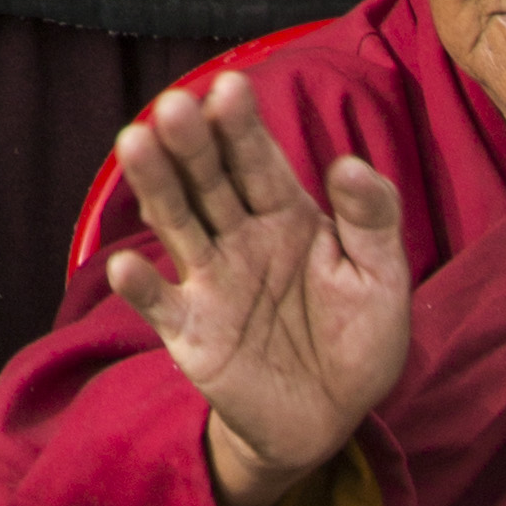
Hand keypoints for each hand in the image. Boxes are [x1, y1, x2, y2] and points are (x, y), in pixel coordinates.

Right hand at [106, 68, 410, 505]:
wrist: (330, 418)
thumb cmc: (357, 339)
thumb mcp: (381, 277)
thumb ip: (372, 219)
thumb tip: (347, 162)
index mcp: (283, 212)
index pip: (257, 159)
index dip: (241, 125)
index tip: (228, 87)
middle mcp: (238, 235)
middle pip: (208, 180)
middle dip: (192, 142)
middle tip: (175, 105)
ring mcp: (209, 280)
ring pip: (176, 223)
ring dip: (155, 186)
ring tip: (134, 143)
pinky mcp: (190, 331)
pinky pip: (161, 305)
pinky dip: (141, 289)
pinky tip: (124, 268)